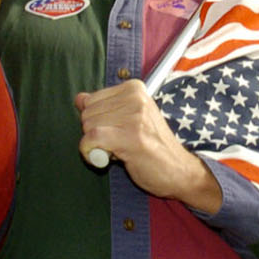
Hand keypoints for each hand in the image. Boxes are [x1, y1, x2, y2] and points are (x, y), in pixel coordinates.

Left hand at [75, 81, 221, 212]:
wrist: (178, 170)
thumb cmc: (153, 146)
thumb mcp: (129, 119)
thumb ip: (104, 107)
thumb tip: (79, 98)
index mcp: (135, 89)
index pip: (91, 99)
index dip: (96, 121)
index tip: (114, 132)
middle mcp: (136, 98)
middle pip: (88, 113)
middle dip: (94, 132)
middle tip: (117, 143)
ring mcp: (135, 117)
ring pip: (89, 125)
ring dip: (94, 145)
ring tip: (116, 151)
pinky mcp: (131, 136)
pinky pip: (92, 138)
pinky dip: (89, 150)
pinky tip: (102, 158)